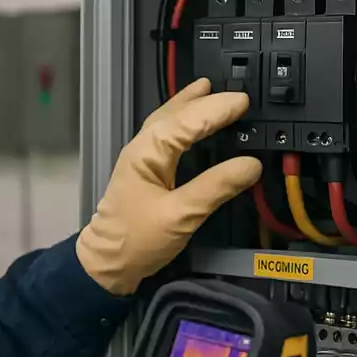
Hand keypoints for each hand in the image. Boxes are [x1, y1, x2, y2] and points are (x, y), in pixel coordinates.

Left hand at [76, 78, 261, 294]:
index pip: (187, 120)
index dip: (216, 109)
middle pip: (174, 113)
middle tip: (234, 92)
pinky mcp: (144, 171)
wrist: (106, 264)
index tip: (243, 102)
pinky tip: (190, 125)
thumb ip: (215, 188)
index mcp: (148, 153)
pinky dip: (181, 123)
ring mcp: (141, 159)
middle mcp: (142, 149)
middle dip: (203, 99)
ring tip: (208, 91)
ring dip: (189, 105)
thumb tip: (250, 165)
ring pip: (167, 121)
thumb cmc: (136, 241)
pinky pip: (165, 136)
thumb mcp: (180, 216)